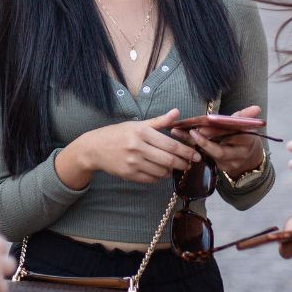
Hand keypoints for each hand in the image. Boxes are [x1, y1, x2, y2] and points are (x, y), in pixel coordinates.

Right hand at [62, 109, 201, 186]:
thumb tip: (177, 112)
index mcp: (141, 132)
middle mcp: (137, 147)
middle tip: (189, 164)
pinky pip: (151, 179)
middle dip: (182, 164)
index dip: (186, 152)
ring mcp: (132, 162)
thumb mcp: (137, 124)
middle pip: (168, 160)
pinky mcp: (129, 175)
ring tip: (174, 167)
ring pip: (161, 172)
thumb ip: (159, 121)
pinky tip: (160, 171)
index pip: (170, 144)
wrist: (94, 148)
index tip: (196, 155)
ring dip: (171, 171)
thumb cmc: (117, 134)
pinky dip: (159, 177)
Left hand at [171, 106, 264, 179]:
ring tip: (180, 133)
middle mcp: (239, 156)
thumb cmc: (244, 137)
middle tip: (191, 131)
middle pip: (220, 150)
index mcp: (248, 142)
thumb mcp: (246, 127)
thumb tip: (256, 108)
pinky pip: (206, 158)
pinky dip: (193, 149)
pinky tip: (181, 140)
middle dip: (204, 141)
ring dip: (194, 144)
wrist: (248, 159)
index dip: (219, 131)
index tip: (205, 123)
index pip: (233, 136)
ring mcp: (229, 165)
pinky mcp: (220, 169)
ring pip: (211, 156)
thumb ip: (245, 117)